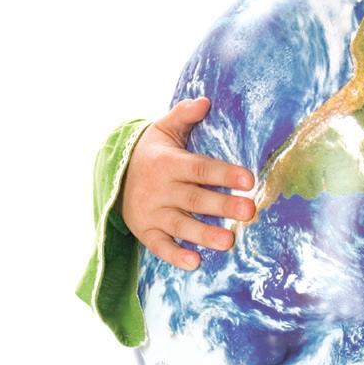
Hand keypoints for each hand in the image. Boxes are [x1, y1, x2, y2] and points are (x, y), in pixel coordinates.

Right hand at [120, 96, 255, 270]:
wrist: (115, 176)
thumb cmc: (152, 153)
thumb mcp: (163, 130)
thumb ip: (183, 115)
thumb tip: (205, 101)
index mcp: (168, 163)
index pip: (199, 168)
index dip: (223, 174)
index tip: (248, 179)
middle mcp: (160, 189)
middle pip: (194, 199)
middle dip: (222, 206)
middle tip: (249, 211)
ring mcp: (152, 212)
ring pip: (180, 225)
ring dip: (204, 235)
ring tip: (229, 241)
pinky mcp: (146, 232)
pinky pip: (160, 247)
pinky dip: (175, 256)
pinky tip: (195, 263)